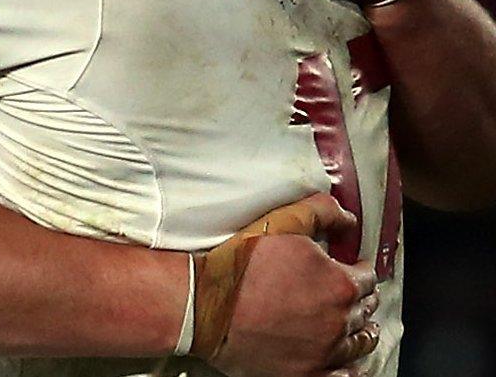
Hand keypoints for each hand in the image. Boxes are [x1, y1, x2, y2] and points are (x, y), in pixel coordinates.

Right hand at [204, 194, 379, 376]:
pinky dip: (350, 370)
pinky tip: (350, 365)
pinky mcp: (306, 373)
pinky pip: (343, 376)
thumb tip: (349, 218)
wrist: (204, 305)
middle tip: (355, 296)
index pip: (368, 278)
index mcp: (339, 283)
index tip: (356, 269)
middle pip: (364, 310)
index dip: (362, 270)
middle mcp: (338, 320)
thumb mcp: (281, 222)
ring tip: (359, 329)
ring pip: (359, 344)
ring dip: (362, 333)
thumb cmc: (239, 265)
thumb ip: (322, 212)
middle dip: (362, 300)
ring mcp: (324, 351)